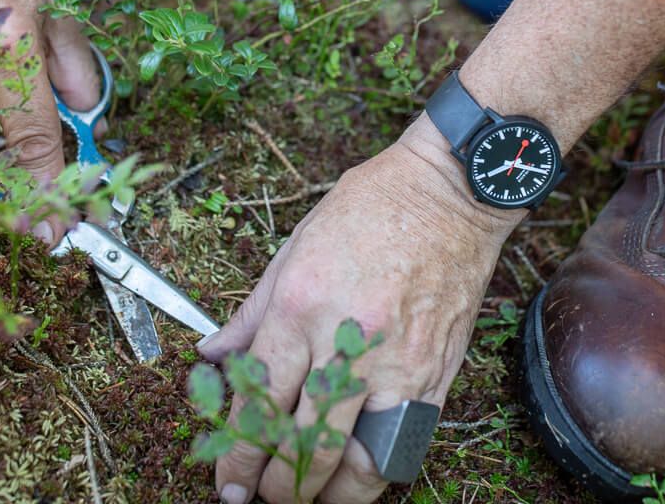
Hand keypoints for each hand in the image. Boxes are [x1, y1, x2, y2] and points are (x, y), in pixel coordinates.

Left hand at [197, 117, 523, 503]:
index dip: (237, 453)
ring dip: (323, 492)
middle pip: (301, 440)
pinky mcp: (435, 372)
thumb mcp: (295, 245)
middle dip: (274, 485)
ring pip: (355, 457)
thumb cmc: (373, 206)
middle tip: (257, 497)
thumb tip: (214, 353)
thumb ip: (253, 310)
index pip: (258, 399)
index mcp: (301, 303)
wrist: (450, 192)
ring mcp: (396, 361)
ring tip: (304, 497)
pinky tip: (354, 479)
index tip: (226, 480)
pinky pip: (402, 443)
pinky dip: (374, 472)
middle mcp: (346, 339)